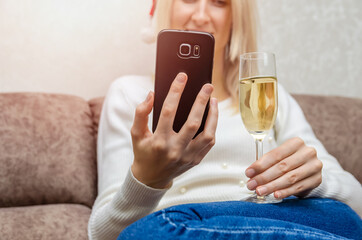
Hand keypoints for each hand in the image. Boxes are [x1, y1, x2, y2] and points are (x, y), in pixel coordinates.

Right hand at [131, 73, 217, 188]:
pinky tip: (211, 116)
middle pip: (193, 122)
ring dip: (213, 115)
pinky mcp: (196, 160)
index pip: (168, 111)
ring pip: (207, 134)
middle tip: (207, 86)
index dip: (176, 91)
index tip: (182, 77)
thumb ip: (141, 113)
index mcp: (158, 141)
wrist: (151, 178)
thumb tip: (152, 94)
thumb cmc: (143, 152)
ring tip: (213, 100)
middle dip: (201, 101)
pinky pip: (209, 142)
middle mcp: (175, 150)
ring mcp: (187, 156)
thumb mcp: (136, 134)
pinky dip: (212, 128)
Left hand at [245, 137, 322, 198]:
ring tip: (260, 191)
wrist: (310, 167)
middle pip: (282, 167)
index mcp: (296, 143)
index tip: (248, 173)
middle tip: (251, 185)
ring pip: (290, 178)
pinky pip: (298, 187)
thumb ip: (267, 163)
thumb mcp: (280, 157)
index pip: (275, 154)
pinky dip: (285, 192)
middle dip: (264, 177)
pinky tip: (275, 195)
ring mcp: (314, 166)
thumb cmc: (289, 160)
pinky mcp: (317, 179)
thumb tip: (251, 174)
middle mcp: (307, 152)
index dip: (260, 165)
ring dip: (272, 186)